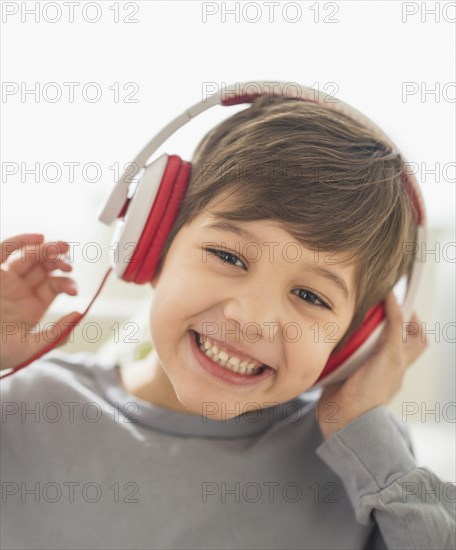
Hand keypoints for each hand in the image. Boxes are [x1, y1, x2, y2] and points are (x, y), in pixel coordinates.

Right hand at [0, 233, 80, 370]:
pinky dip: (20, 241)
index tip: (73, 290)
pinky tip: (39, 238)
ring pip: (29, 255)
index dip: (67, 282)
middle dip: (59, 260)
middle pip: (44, 266)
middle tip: (68, 263)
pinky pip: (3, 250)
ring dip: (47, 248)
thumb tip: (79, 315)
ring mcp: (4, 280)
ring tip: (61, 247)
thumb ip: (56, 334)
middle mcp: (18, 290)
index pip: (54, 284)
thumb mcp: (30, 349)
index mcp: (30, 306)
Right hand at [316, 290, 428, 438]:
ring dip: (358, 330)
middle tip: (369, 305)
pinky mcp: (343, 370)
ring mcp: (363, 367)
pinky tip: (334, 334)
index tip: (398, 303)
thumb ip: (393, 327)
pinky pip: (344, 351)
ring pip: (364, 342)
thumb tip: (392, 298)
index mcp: (399, 361)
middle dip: (381, 321)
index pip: (416, 339)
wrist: (344, 416)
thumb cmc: (371, 392)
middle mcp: (383, 363)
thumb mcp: (390, 354)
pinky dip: (341, 342)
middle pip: (388, 337)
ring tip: (349, 316)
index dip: (412, 320)